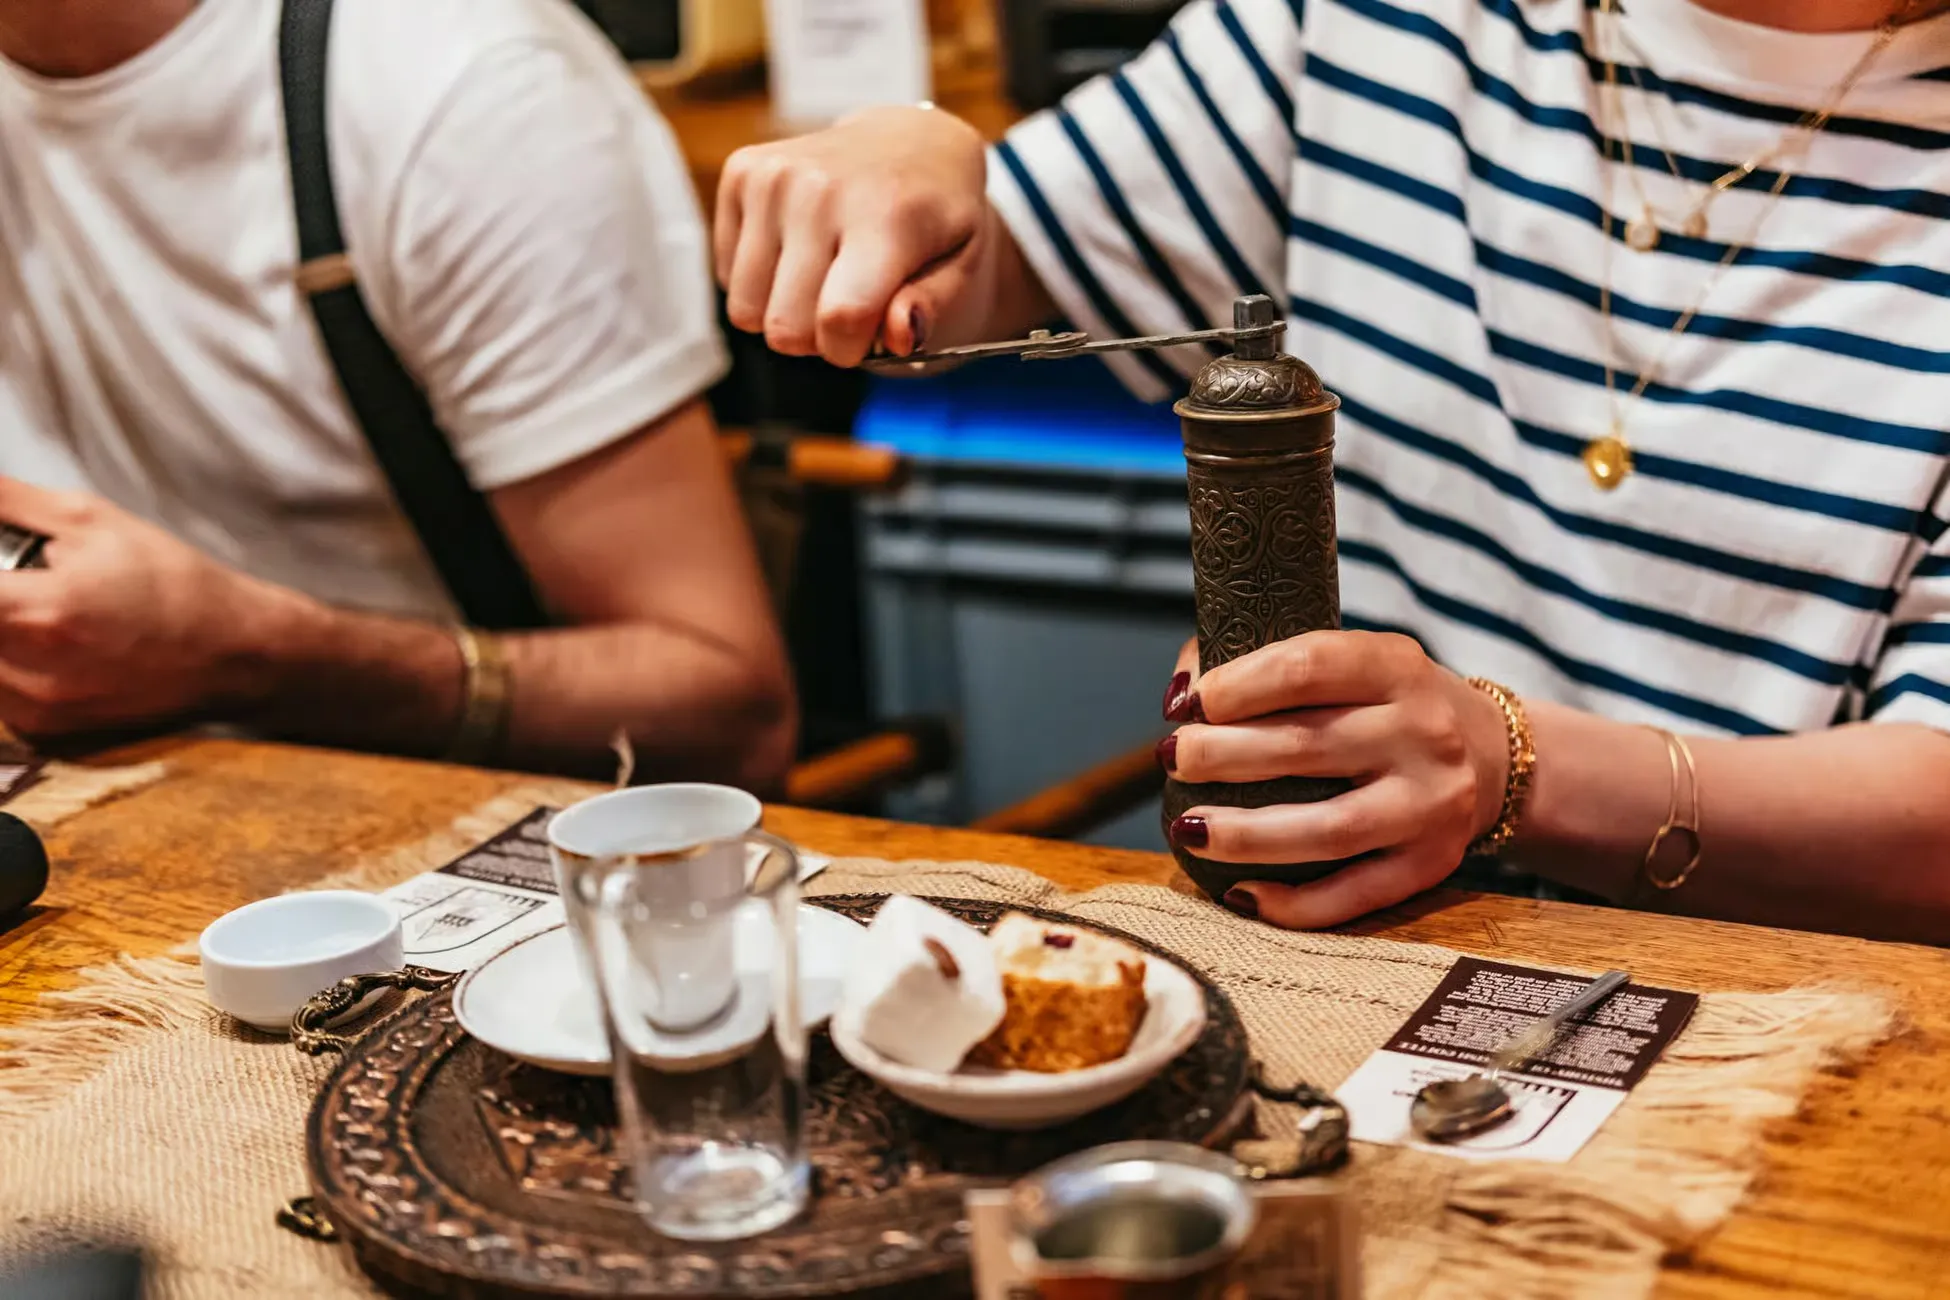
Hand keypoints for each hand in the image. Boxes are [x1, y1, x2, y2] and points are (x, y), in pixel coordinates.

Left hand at [0, 480, 308, 736]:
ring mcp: (34, 709)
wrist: (232, 651)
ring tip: (27, 605)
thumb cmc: (170, 581)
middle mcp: (28, 671)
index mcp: (37, 611)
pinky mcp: (44, 730)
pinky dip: (1, 659)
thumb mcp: (90, 519)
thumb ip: (6, 501)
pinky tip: (33, 639)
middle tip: (15, 579)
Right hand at [714, 105, 991, 366]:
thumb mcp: (963, 267)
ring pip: (746, 310)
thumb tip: (898, 335)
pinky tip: (799, 250)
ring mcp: (773, 177)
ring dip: (785, 311)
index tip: (869, 335)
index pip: (840, 319)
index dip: (850, 349)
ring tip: (824, 275)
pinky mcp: (741, 172)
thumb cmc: (938, 219)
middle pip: (786, 326)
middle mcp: (820, 187)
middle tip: (849, 300)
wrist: (911, 143)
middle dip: (817, 336)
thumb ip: (934, 308)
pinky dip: (762, 281)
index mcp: (886, 214)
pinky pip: (727, 277)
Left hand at [1160, 632, 1510, 928]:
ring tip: (1187, 829)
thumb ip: (1269, 666)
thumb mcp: (1353, 663)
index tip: (1191, 703)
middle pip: (1307, 747)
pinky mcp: (1429, 865)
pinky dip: (1293, 902)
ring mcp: (1430, 805)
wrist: (1495, 759)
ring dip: (1245, 834)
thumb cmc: (1387, 706)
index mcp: (1396, 667)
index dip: (1240, 685)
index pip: (1311, 667)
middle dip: (1223, 755)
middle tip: (1173, 758)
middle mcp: (1422, 733)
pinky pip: (1354, 895)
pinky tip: (1241, 893)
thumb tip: (1182, 696)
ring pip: (1328, 830)